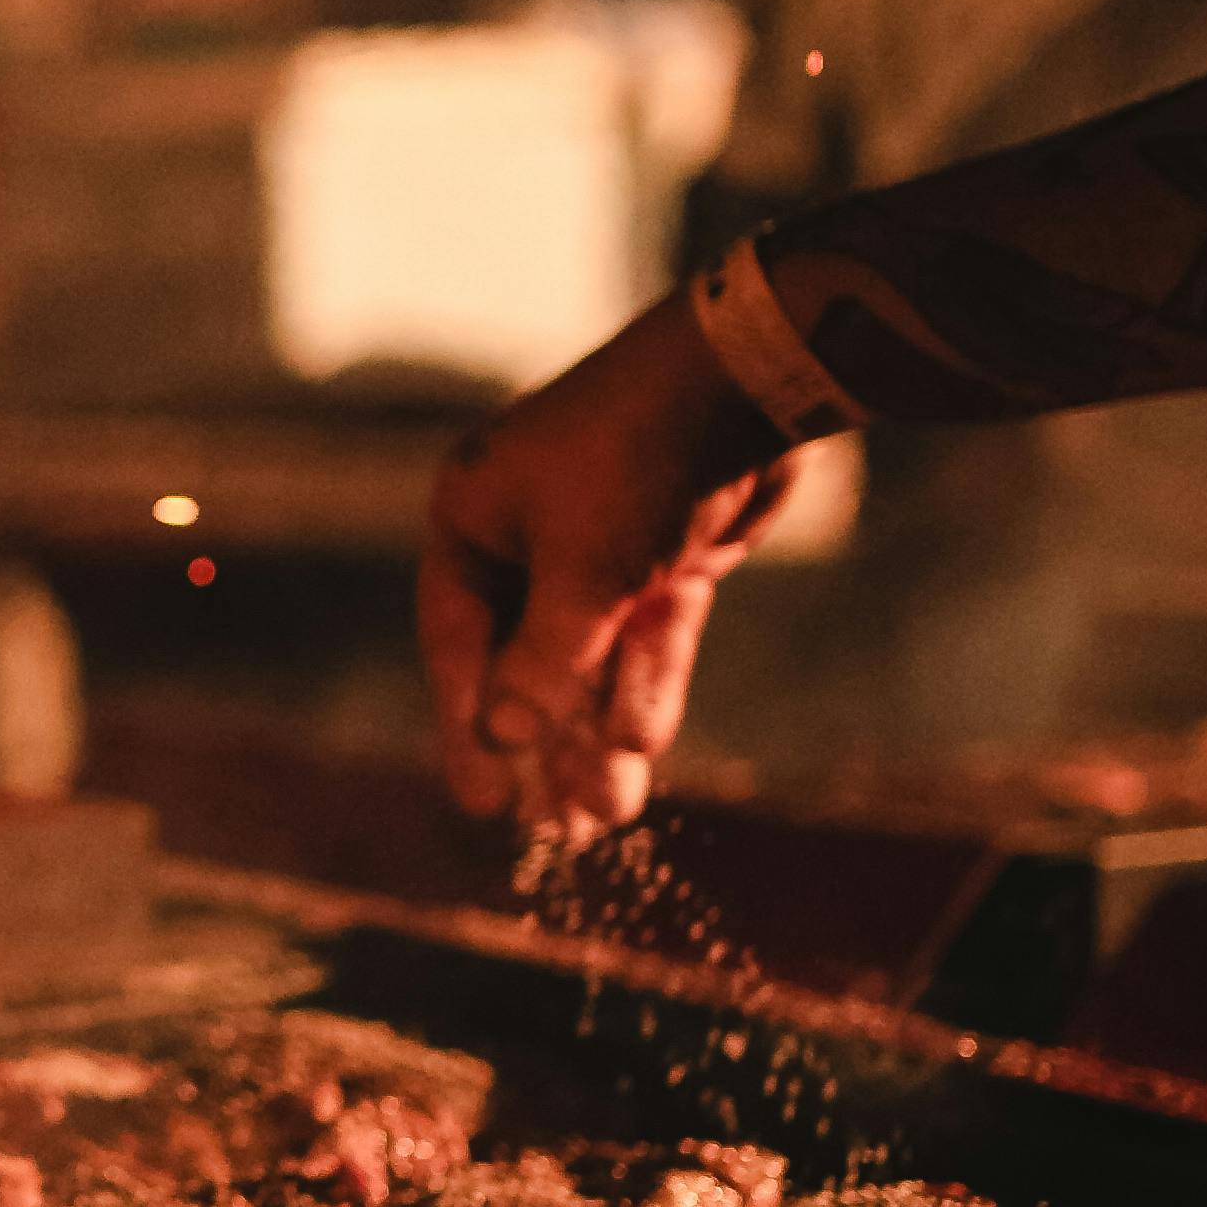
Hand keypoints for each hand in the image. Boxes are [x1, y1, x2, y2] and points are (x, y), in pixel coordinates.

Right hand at [421, 291, 800, 832]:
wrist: (751, 375)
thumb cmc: (639, 456)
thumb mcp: (583, 568)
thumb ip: (544, 661)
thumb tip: (504, 742)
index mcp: (475, 515)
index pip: (455, 639)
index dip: (466, 724)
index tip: (482, 801)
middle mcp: (527, 531)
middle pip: (522, 659)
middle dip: (540, 746)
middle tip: (548, 831)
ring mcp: (600, 545)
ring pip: (588, 658)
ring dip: (596, 732)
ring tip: (604, 814)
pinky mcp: (664, 556)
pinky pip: (643, 639)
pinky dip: (643, 689)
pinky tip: (640, 750)